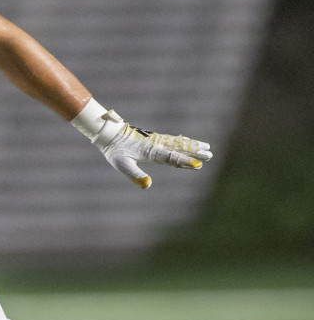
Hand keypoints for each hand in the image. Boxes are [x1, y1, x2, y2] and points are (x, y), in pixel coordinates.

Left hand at [91, 111, 211, 188]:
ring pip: (178, 143)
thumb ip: (135, 175)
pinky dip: (183, 141)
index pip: (172, 158)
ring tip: (206, 147)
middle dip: (195, 152)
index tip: (198, 165)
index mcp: (152, 152)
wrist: (109, 134)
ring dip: (192, 145)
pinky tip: (187, 141)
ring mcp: (156, 141)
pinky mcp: (153, 139)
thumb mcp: (122, 165)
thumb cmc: (115, 151)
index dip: (185, 162)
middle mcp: (157, 145)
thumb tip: (148, 185)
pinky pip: (172, 140)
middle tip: (210, 154)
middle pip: (180, 148)